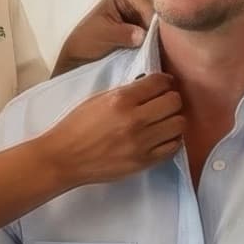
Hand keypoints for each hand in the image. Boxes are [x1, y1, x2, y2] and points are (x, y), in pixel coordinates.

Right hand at [44, 73, 184, 188]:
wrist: (64, 158)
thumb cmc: (76, 127)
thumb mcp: (97, 99)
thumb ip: (125, 92)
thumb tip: (150, 87)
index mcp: (120, 100)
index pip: (160, 82)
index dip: (165, 81)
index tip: (163, 84)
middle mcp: (134, 120)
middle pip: (174, 102)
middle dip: (170, 99)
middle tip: (163, 103)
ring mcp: (141, 142)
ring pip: (179, 124)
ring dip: (173, 119)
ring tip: (163, 121)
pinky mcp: (144, 161)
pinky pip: (173, 147)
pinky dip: (171, 139)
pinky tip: (161, 137)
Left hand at [54, 0, 152, 75]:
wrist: (79, 56)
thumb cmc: (86, 41)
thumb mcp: (103, 35)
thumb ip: (123, 33)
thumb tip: (142, 35)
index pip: (148, 4)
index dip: (154, 21)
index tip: (156, 39)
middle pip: (158, 13)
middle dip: (161, 31)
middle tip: (163, 48)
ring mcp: (141, 14)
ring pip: (160, 25)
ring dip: (161, 39)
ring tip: (161, 53)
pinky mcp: (144, 28)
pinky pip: (157, 35)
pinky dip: (157, 44)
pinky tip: (158, 54)